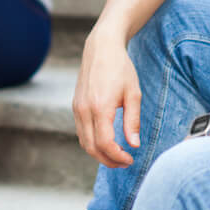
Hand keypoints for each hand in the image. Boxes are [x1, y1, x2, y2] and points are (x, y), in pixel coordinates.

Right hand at [72, 28, 141, 167]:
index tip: (130, 159)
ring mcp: (77, 108)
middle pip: (91, 147)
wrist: (101, 48)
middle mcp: (84, 110)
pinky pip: (81, 131)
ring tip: (117, 155)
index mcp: (100, 107)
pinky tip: (107, 141)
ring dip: (99, 153)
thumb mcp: (133, 93)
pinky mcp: (76, 106)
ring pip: (83, 142)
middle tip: (125, 162)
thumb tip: (134, 145)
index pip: (105, 143)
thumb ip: (132, 121)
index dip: (117, 156)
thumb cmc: (120, 68)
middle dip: (108, 160)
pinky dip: (92, 142)